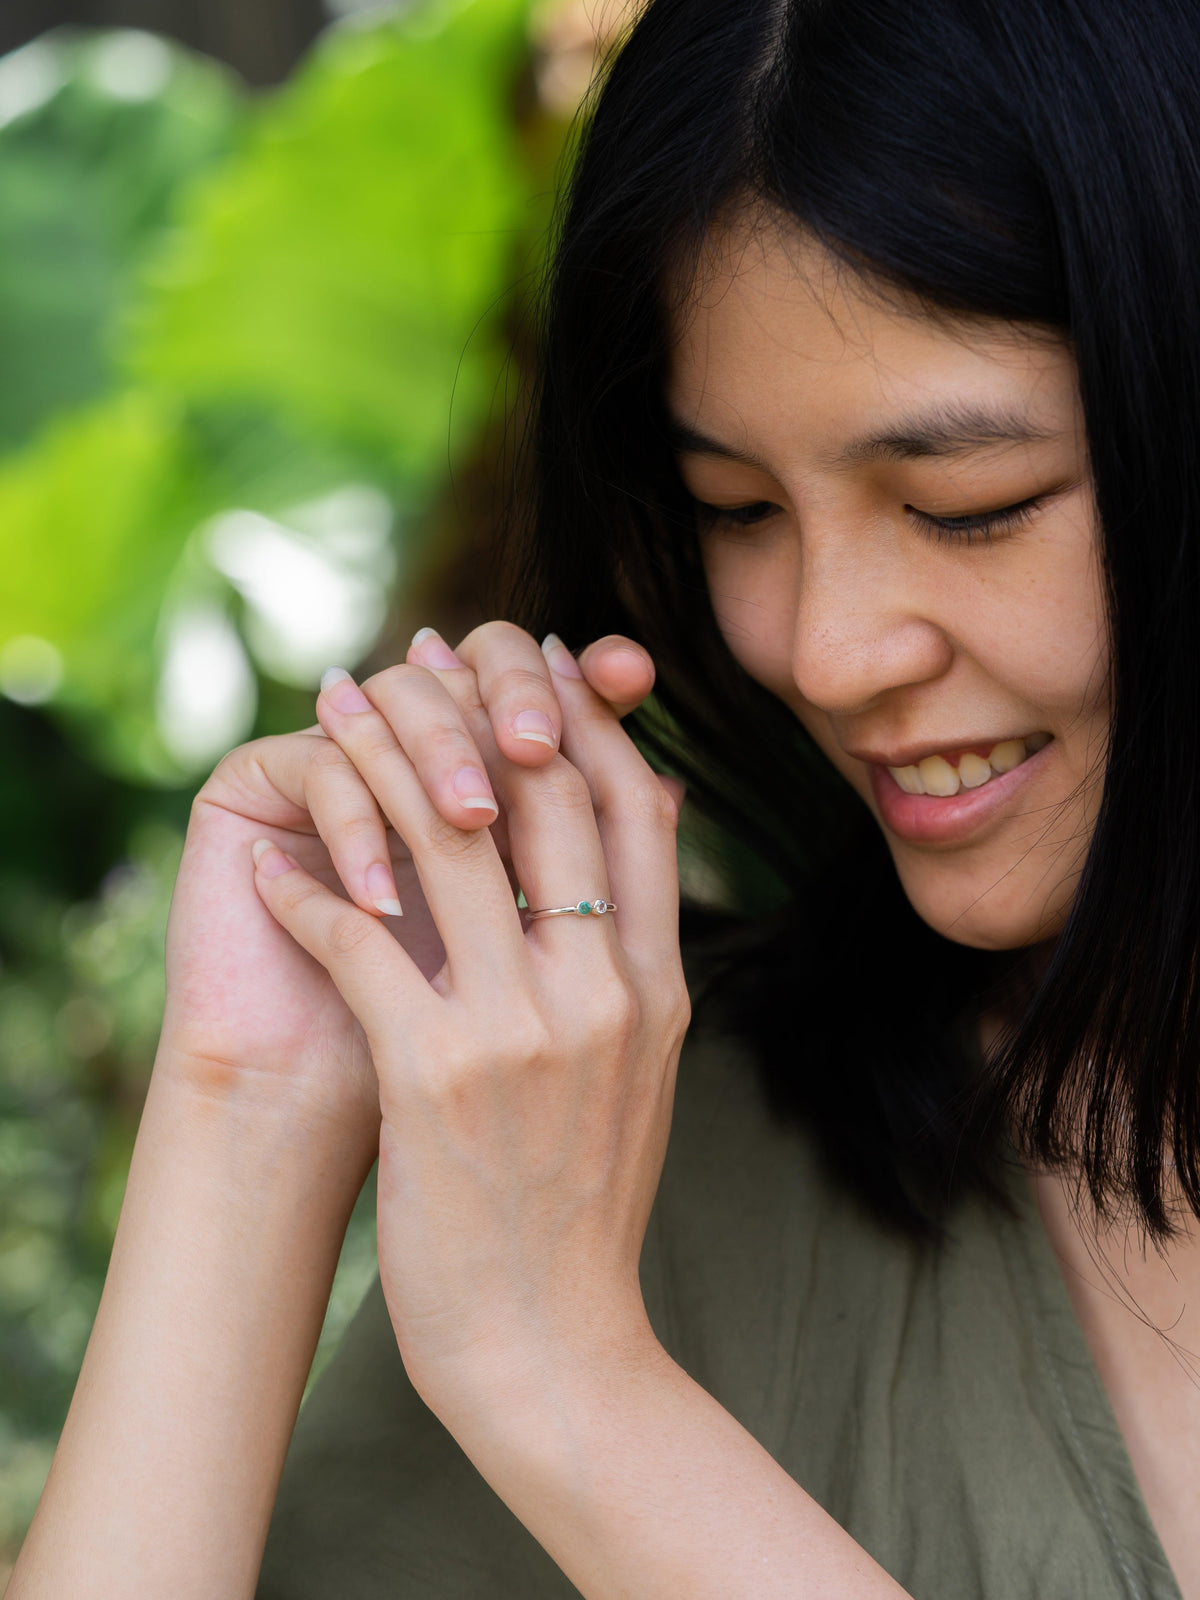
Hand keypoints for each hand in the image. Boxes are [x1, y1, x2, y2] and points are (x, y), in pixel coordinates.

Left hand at [248, 624, 689, 1404]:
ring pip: (444, 839)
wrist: (556, 1342)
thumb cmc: (584, 1201)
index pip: (630, 801)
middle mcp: (603, 989)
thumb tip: (647, 811)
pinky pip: (360, 940)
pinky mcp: (435, 1073)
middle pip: (542, 790)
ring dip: (374, 758)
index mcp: (658, 984)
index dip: (577, 712)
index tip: (526, 660)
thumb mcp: (648, 1065)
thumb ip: (640, 945)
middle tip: (413, 650)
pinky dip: (308, 888)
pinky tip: (271, 864)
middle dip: (473, 701)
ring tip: (329, 710)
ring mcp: (523, 1030)